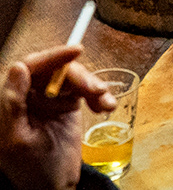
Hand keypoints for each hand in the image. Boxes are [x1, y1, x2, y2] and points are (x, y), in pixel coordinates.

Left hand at [0, 46, 114, 189]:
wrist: (54, 188)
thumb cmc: (33, 170)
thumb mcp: (18, 139)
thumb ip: (12, 103)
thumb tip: (17, 68)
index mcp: (11, 103)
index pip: (29, 67)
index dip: (52, 55)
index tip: (76, 51)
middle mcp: (30, 96)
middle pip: (56, 70)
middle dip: (79, 77)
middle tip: (96, 90)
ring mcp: (49, 99)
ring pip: (74, 77)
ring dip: (93, 85)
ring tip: (104, 102)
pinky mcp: (67, 103)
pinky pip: (85, 89)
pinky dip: (98, 95)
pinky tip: (105, 107)